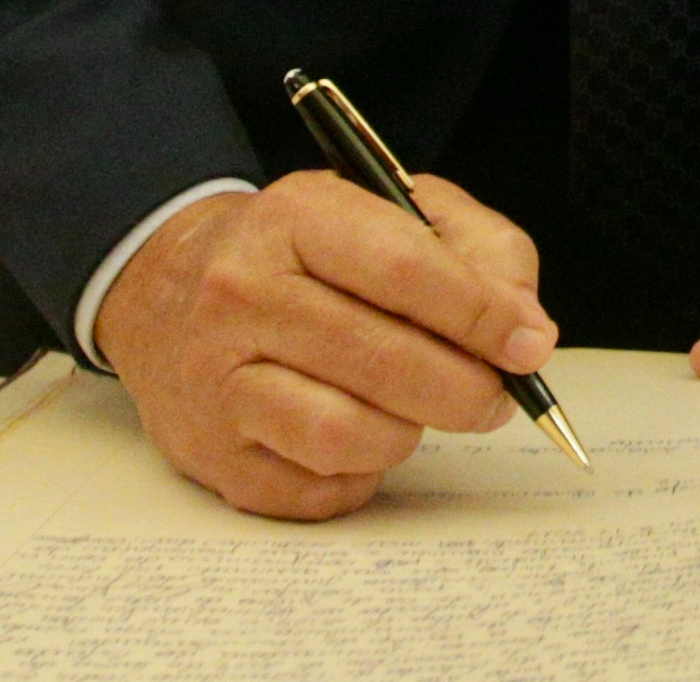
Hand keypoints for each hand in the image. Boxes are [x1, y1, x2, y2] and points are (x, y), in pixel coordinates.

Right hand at [97, 172, 555, 521]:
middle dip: (464, 389)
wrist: (169, 293)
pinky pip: (316, 488)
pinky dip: (362, 474)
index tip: (530, 345)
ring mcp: (216, 378)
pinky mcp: (211, 453)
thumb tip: (526, 332)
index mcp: (293, 216)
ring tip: (417, 411)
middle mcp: (240, 292)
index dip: (482, 314)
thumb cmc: (304, 256)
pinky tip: (361, 436)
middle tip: (495, 396)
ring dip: (407, 434)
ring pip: (346, 434)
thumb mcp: (389, 212)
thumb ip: (477, 251)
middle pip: (383, 360)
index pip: (405, 269)